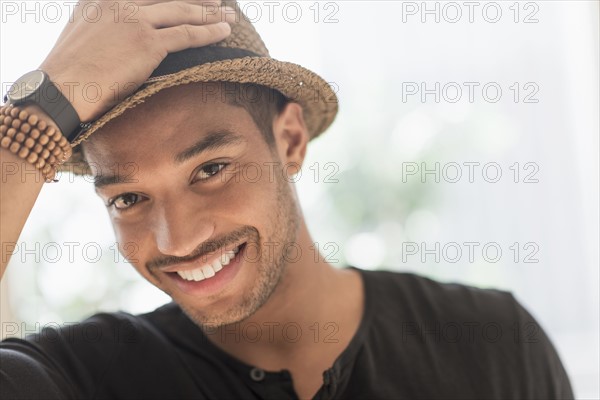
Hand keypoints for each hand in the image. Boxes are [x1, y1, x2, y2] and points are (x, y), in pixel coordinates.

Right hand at [39, 0, 235, 121]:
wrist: (60, 91)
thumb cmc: (69, 75)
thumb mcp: (81, 36)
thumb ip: (104, 26)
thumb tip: (123, 37)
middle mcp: (118, 2)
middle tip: (218, 0)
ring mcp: (134, 19)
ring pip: (182, 12)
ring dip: (210, 13)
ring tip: (228, 15)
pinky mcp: (147, 42)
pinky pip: (187, 34)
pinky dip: (209, 32)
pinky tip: (224, 32)